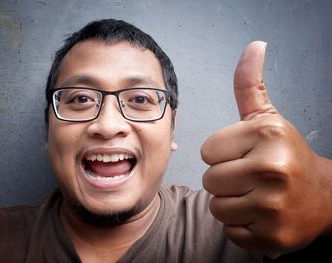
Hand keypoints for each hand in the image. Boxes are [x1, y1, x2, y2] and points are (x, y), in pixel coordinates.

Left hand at [201, 41, 331, 254]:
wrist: (324, 195)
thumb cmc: (285, 153)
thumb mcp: (267, 117)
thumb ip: (250, 84)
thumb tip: (254, 45)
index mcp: (266, 135)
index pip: (207, 151)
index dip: (221, 154)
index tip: (243, 155)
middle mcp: (272, 169)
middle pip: (210, 180)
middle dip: (225, 179)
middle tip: (250, 177)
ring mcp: (273, 207)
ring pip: (217, 207)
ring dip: (231, 202)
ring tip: (254, 195)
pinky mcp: (272, 236)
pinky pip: (229, 230)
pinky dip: (241, 225)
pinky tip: (260, 214)